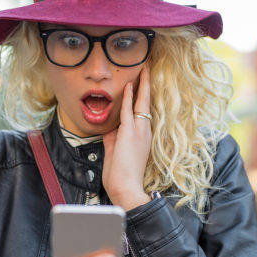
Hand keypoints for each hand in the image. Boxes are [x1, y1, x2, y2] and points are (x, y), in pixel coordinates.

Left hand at [102, 65, 152, 210]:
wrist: (126, 188)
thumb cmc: (122, 175)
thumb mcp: (116, 152)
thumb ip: (114, 137)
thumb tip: (110, 127)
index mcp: (143, 136)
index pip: (143, 111)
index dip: (143, 96)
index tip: (141, 82)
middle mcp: (145, 131)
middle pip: (146, 102)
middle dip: (146, 84)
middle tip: (146, 67)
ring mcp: (139, 131)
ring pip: (141, 102)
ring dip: (140, 84)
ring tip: (141, 68)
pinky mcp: (129, 133)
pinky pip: (128, 110)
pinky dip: (129, 96)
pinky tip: (128, 84)